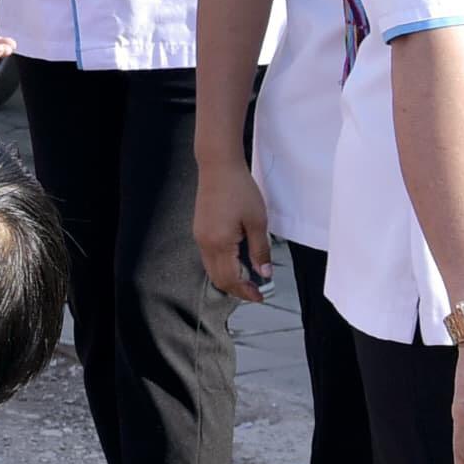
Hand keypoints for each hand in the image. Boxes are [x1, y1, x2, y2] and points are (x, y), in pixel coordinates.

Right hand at [194, 155, 271, 304]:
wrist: (218, 166)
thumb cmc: (239, 189)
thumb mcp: (257, 221)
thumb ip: (260, 250)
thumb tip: (263, 272)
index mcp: (219, 242)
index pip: (231, 279)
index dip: (246, 291)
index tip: (260, 296)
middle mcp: (205, 243)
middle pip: (218, 279)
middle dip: (237, 289)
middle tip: (256, 291)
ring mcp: (200, 236)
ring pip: (212, 269)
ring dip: (230, 278)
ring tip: (250, 277)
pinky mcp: (200, 230)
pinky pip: (209, 257)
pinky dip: (223, 265)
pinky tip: (238, 260)